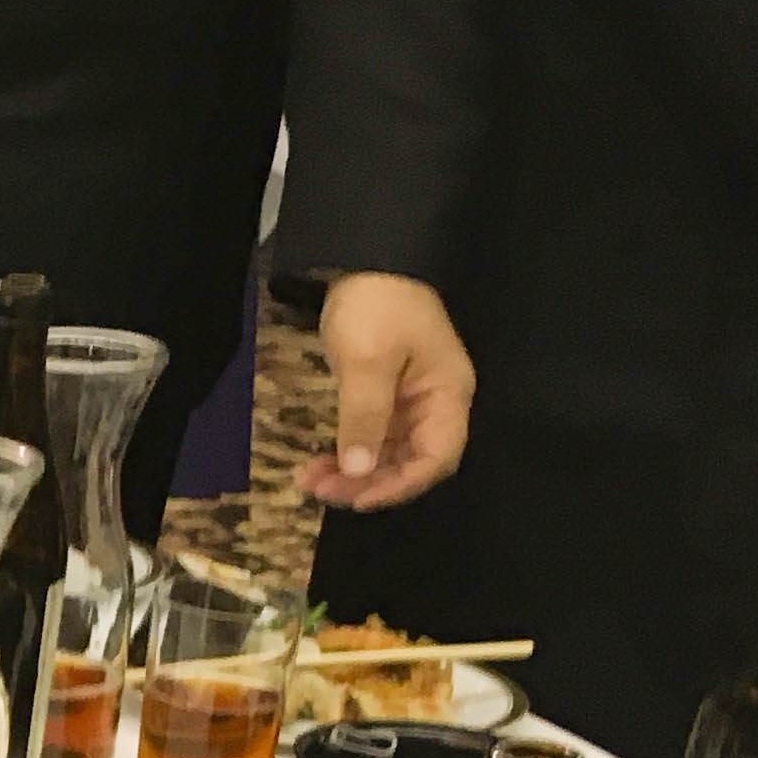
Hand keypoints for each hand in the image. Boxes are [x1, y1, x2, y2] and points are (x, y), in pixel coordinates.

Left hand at [301, 271, 474, 509]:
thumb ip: (365, 417)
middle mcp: (435, 403)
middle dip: (369, 481)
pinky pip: (372, 436)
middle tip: (320, 490)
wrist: (364, 260)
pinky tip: (319, 463)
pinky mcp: (386, 395)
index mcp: (447, 394)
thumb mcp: (368, 361)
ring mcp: (411, 399)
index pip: (437, 457)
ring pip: (388, 453)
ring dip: (353, 472)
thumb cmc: (377, 304)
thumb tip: (359, 469)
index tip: (358, 497)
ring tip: (310, 482)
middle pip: (412, 461)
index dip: (401, 484)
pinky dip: (348, 452)